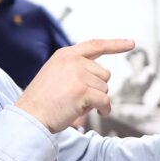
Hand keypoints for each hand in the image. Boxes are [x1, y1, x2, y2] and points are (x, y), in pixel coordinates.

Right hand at [16, 39, 133, 132]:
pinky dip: (104, 109)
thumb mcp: (55, 74)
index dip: (115, 44)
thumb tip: (102, 76)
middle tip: (78, 98)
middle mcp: (72, 61)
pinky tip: (97, 113)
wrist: (29, 116)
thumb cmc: (41, 101)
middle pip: (104, 74)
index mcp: (65, 55)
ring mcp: (77, 75)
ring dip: (97, 100)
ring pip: (105, 88)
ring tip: (77, 105)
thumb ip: (75, 69)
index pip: (95, 45)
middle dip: (96, 88)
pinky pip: (105, 100)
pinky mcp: (82, 91)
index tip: (130, 43)